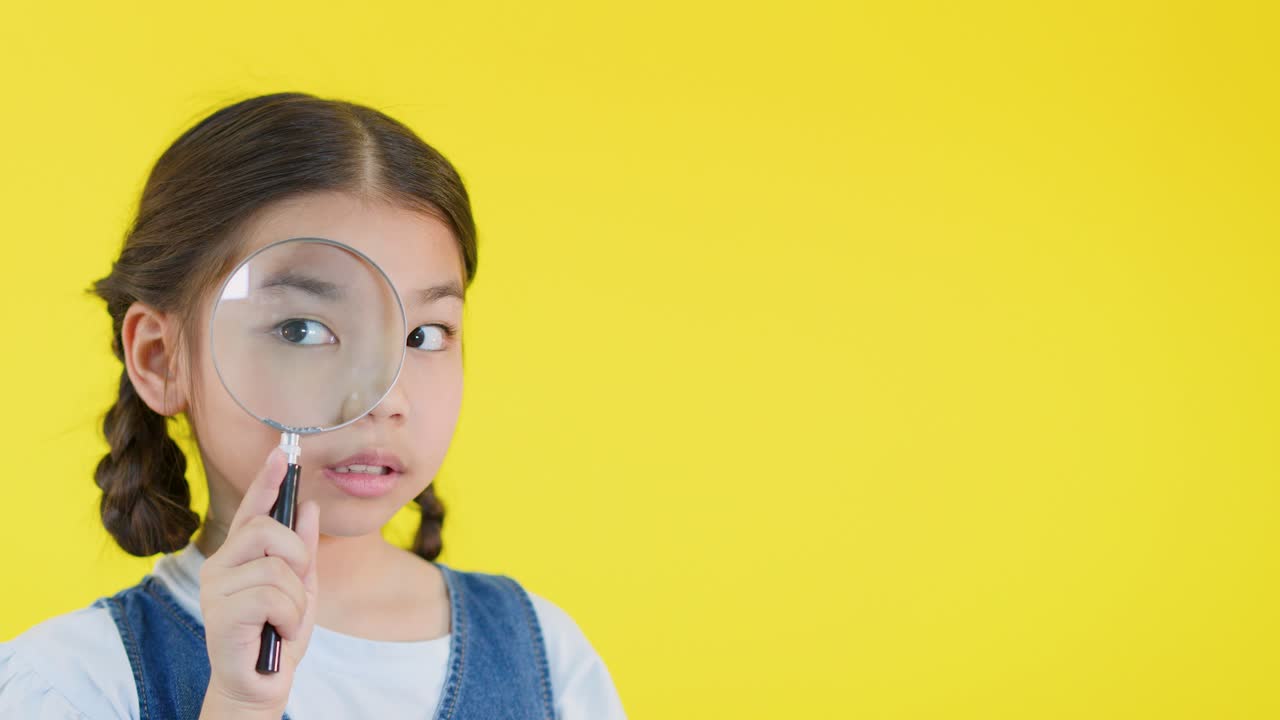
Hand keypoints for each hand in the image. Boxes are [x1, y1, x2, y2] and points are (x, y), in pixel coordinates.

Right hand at [198, 447, 319, 716]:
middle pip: (266, 530)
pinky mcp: (220, 614)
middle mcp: (220, 566)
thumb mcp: (300, 588)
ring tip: (284, 621)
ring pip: (276, 568)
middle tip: (296, 589)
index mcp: (239, 557)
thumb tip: (307, 505)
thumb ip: (302, 549)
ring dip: (296, 600)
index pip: (253, 509)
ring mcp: (216, 589)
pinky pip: (272, 596)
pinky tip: (276, 633)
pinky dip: (288, 617)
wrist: (261, 684)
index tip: (281, 452)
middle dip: (297, 557)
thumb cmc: (277, 636)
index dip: (267, 479)